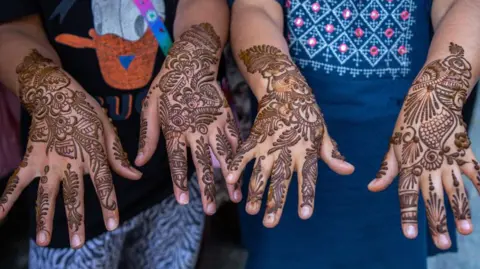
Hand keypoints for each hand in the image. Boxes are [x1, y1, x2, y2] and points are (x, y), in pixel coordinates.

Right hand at [0, 50, 141, 247]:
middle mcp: (70, 161)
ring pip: (46, 194)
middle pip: (73, 195)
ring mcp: (47, 161)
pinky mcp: (30, 158)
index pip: (103, 184)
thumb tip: (136, 175)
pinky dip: (6, 199)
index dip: (108, 204)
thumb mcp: (107, 129)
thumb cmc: (85, 110)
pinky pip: (17, 181)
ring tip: (43, 240)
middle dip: (76, 220)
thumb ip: (118, 156)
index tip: (112, 225)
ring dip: (45, 217)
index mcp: (92, 153)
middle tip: (78, 243)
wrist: (54, 91)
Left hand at [135, 23, 241, 214]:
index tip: (184, 201)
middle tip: (211, 209)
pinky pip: (234, 138)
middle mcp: (195, 130)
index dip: (180, 182)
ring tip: (234, 196)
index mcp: (175, 129)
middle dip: (207, 188)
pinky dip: (238, 155)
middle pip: (202, 164)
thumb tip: (140, 162)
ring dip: (229, 177)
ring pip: (223, 155)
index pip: (177, 162)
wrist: (192, 62)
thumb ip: (148, 136)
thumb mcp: (149, 106)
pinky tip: (243, 169)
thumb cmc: (167, 85)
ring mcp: (213, 124)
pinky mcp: (226, 116)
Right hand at [226, 45, 354, 226]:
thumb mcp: (323, 131)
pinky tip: (230, 179)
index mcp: (307, 151)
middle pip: (281, 182)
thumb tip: (349, 171)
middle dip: (275, 203)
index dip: (306, 197)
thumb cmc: (307, 112)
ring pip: (261, 172)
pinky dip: (235, 165)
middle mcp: (288, 150)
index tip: (304, 215)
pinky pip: (243, 154)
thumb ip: (331, 153)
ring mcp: (269, 144)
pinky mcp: (255, 137)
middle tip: (270, 223)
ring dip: (255, 192)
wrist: (286, 88)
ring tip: (251, 210)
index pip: (308, 179)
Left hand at [369, 43, 478, 248]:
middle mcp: (428, 166)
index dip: (408, 216)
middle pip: (433, 199)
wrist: (431, 97)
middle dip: (438, 222)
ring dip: (462, 211)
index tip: (410, 235)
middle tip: (443, 244)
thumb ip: (386, 170)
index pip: (407, 195)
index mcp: (409, 165)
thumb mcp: (393, 145)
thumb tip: (372, 189)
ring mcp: (448, 159)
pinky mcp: (464, 151)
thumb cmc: (408, 124)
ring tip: (466, 231)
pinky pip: (476, 171)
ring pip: (456, 190)